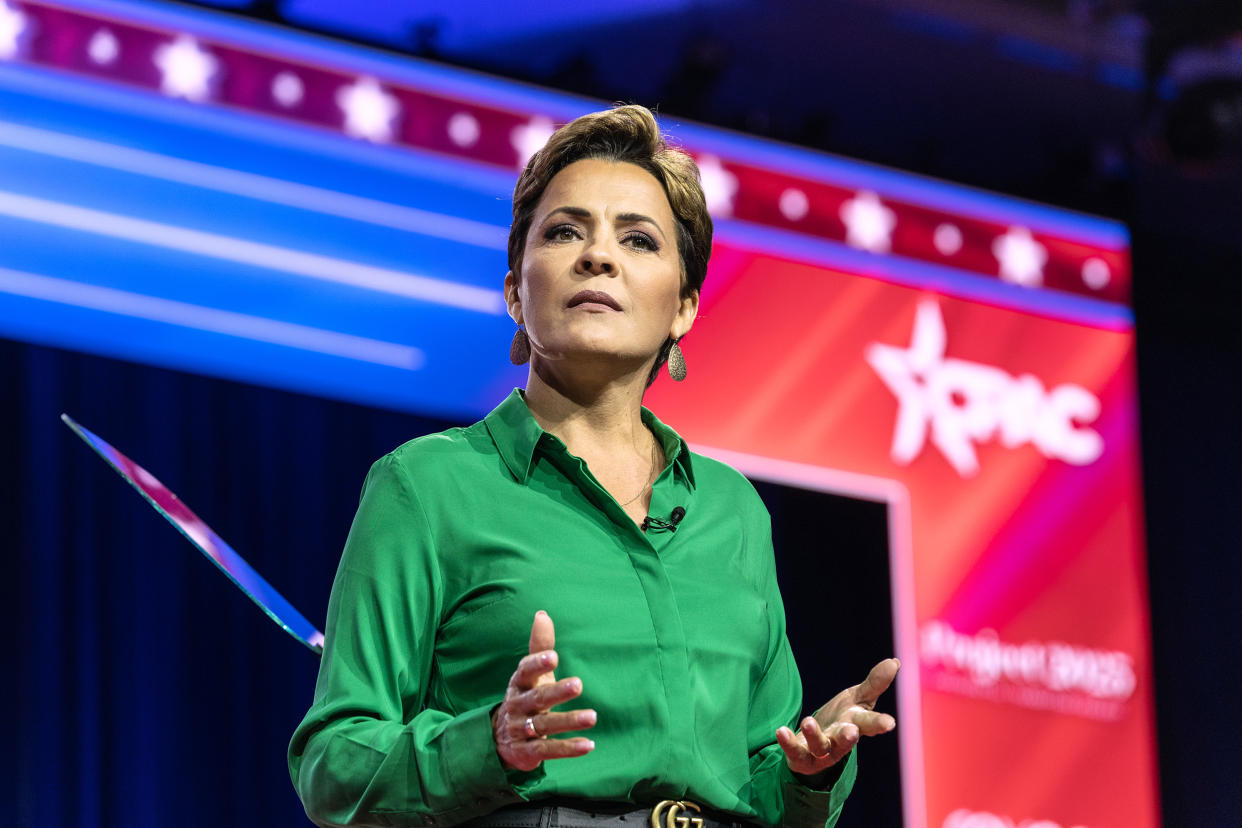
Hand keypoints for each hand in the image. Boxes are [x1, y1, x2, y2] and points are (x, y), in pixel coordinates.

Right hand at [492, 610, 596, 771]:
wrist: (500, 738)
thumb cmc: (525, 696)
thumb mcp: (530, 673)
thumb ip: (539, 646)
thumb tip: (542, 614)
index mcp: (519, 684)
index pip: (526, 671)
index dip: (537, 664)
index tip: (553, 656)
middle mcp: (518, 706)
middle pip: (538, 698)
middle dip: (557, 692)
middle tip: (578, 684)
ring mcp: (521, 730)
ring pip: (545, 726)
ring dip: (569, 721)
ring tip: (592, 716)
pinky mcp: (526, 753)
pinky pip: (548, 750)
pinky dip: (568, 749)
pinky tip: (589, 745)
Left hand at [775, 658, 899, 777]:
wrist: (814, 747)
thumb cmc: (842, 718)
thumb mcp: (857, 699)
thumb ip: (874, 683)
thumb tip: (895, 662)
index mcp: (856, 724)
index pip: (870, 723)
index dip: (880, 724)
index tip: (889, 723)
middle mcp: (841, 741)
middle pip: (847, 740)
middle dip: (849, 737)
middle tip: (851, 731)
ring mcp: (822, 752)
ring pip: (820, 746)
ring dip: (815, 735)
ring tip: (808, 721)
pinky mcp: (802, 758)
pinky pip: (795, 751)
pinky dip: (788, 742)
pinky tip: (781, 730)